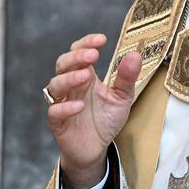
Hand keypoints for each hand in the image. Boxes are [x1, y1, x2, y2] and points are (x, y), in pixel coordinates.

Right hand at [45, 33, 141, 188]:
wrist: (96, 148)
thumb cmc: (106, 119)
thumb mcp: (122, 97)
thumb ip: (127, 78)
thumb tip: (135, 54)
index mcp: (85, 75)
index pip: (78, 52)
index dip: (86, 43)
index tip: (102, 40)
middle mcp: (71, 86)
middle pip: (63, 63)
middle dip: (76, 57)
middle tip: (93, 55)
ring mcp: (62, 102)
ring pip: (55, 85)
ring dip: (69, 78)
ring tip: (86, 77)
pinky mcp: (58, 122)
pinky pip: (54, 111)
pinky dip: (65, 107)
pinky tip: (79, 106)